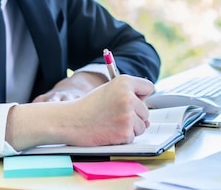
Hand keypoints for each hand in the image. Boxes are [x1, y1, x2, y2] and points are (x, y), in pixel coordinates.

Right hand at [5, 75, 154, 149]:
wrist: (71, 120)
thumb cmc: (89, 106)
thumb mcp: (109, 90)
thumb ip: (129, 97)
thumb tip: (147, 118)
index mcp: (124, 82)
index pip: (148, 87)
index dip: (140, 95)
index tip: (132, 100)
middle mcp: (129, 97)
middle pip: (146, 110)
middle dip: (134, 115)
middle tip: (114, 114)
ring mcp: (128, 115)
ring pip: (142, 125)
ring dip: (129, 127)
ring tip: (111, 122)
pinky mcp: (125, 132)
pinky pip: (133, 137)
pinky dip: (123, 137)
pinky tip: (109, 131)